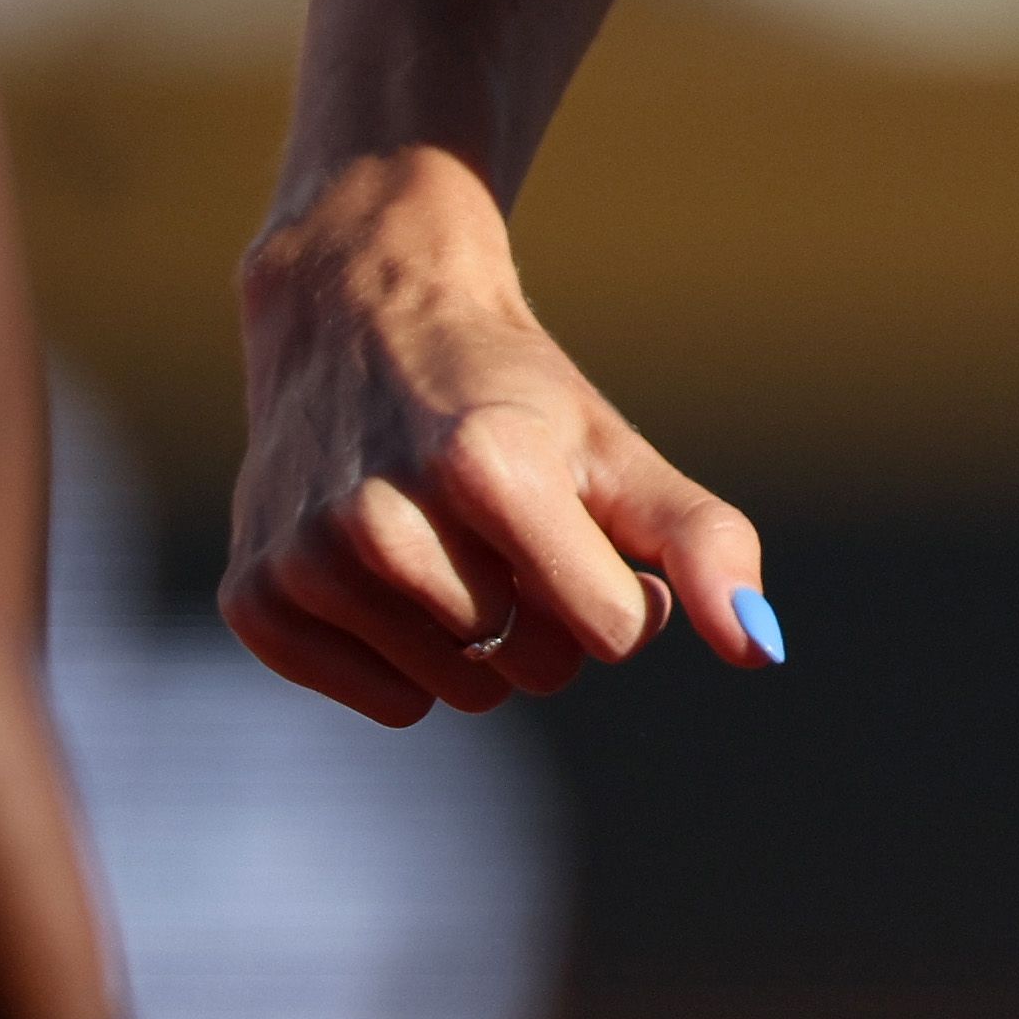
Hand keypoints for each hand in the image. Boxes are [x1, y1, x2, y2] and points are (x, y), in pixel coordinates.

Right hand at [225, 147, 775, 723]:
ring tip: (450, 540)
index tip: (588, 525)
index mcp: (486, 468)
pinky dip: (407, 657)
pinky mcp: (255, 599)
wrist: (361, 316)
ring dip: (479, 637)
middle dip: (547, 611)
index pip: (615, 632)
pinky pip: (388, 702)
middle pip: (537, 668)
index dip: (624, 592)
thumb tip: (763, 650)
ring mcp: (306, 561)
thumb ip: (701, 543)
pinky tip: (391, 571)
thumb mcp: (615, 451)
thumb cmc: (513, 394)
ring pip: (460, 690)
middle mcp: (381, 518)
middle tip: (507, 523)